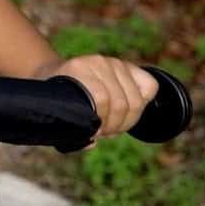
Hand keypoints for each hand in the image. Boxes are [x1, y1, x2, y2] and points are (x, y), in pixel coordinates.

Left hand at [37, 55, 160, 137]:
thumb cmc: (59, 99)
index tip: (94, 134)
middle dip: (115, 126)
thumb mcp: (59, 114)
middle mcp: (98, 62)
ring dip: (127, 120)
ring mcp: (115, 63)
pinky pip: (149, 86)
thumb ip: (74, 132)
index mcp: (78, 69)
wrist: (55, 74)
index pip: (103, 99)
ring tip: (113, 125)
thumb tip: (92, 143)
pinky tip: (128, 111)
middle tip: (104, 132)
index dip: (102, 124)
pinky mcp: (128, 66)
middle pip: (122, 104)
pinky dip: (144, 103)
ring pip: (136, 100)